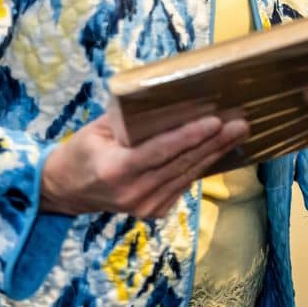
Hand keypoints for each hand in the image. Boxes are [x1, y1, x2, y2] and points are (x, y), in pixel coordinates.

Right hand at [40, 112, 248, 217]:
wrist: (67, 191)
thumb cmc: (82, 151)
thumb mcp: (97, 128)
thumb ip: (129, 117)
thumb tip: (164, 95)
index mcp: (115, 170)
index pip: (159, 151)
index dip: (189, 137)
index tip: (215, 122)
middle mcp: (133, 193)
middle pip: (181, 164)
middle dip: (214, 143)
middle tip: (240, 124)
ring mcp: (145, 207)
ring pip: (187, 175)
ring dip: (215, 154)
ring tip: (238, 133)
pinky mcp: (154, 212)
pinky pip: (183, 185)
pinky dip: (201, 166)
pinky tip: (219, 150)